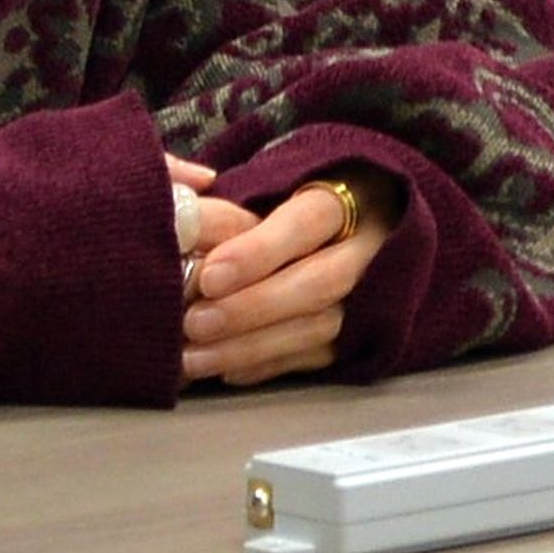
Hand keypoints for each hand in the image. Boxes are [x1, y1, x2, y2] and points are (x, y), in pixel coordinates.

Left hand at [179, 166, 401, 388]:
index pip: (309, 219)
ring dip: (254, 345)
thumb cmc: (283, 197)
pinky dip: (271, 364)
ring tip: (196, 357)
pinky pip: (319, 357)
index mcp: (348, 192)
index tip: (210, 275)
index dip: (261, 249)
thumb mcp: (258, 182)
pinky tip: (227, 370)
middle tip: (195, 322)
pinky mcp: (362, 334)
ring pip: (321, 326)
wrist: (337, 223)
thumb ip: (220, 204)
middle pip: (321, 281)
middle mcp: (368, 245)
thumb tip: (182, 219)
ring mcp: (371, 293)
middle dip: (254, 306)